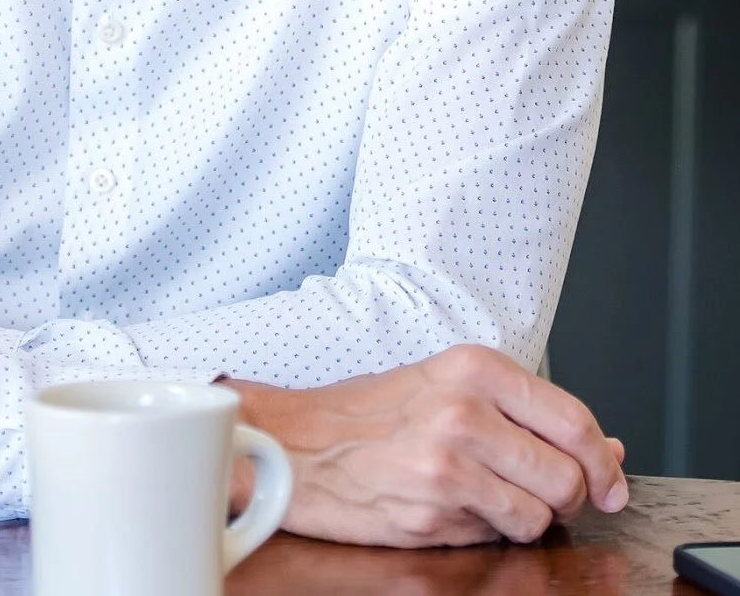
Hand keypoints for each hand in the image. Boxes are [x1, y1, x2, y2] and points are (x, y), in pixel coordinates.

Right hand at [223, 344, 627, 547]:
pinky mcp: (433, 511)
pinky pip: (496, 537)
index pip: (573, 421)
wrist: (295, 444)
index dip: (603, 463)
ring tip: (486, 497)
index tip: (610, 484)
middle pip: (568, 477)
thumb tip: (610, 450)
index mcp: (473, 367)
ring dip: (524, 519)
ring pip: (539, 515)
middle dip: (564, 496)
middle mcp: (465, 410)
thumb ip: (527, 414)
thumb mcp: (447, 386)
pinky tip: (452, 508)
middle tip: (536, 491)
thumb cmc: (368, 414)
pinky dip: (486, 532)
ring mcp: (449, 463)